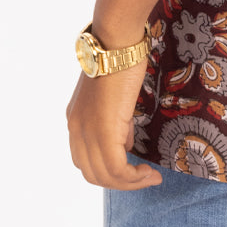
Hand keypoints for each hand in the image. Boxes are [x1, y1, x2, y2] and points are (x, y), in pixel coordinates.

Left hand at [66, 60, 163, 189]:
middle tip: (144, 177)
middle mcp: (76, 130)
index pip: (86, 160)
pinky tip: (149, 172)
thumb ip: (115, 119)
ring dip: (130, 183)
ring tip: (151, 177)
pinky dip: (134, 177)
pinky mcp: (104, 133)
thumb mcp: (113, 96)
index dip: (108, 170)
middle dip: (120, 182)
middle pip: (93, 174)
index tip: (131, 167)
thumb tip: (126, 140)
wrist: (116, 43)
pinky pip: (117, 169)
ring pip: (105, 176)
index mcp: (75, 121)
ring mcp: (87, 133)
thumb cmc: (119, 60)